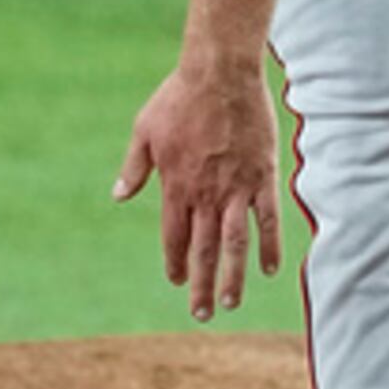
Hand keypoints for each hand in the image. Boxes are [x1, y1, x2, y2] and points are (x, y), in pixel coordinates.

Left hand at [113, 54, 283, 323]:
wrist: (220, 75)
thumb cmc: (179, 98)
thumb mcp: (145, 131)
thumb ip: (134, 168)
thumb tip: (119, 196)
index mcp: (175, 185)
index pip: (174, 236)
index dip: (176, 262)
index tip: (178, 281)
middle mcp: (205, 195)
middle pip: (203, 250)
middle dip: (201, 284)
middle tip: (201, 313)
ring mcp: (236, 189)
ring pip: (234, 244)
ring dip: (232, 277)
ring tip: (231, 303)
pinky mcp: (262, 178)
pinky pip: (268, 219)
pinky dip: (269, 245)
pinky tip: (269, 269)